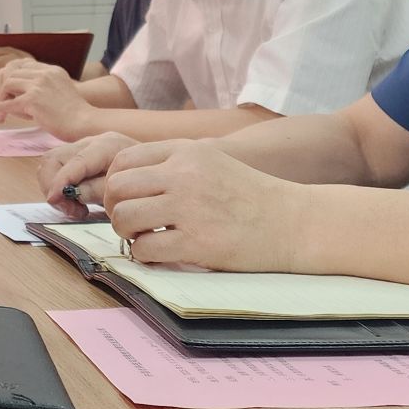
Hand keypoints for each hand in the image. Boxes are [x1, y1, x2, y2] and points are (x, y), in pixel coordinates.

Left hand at [0, 61, 93, 136]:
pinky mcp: (32, 101)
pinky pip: (8, 103)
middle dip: (5, 86)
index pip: (24, 65)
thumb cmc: (74, 112)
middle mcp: (44, 74)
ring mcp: (38, 86)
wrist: (83, 122)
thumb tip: (25, 90)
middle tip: (2, 98)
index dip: (14, 75)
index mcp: (52, 70)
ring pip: (8, 84)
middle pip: (13, 72)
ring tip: (3, 106)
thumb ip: (46, 84)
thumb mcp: (62, 88)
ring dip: (2, 96)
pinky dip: (1, 108)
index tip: (9, 87)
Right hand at [35, 132, 137, 216]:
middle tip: (71, 209)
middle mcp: (90, 141)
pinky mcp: (79, 156)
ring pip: (50, 163)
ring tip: (75, 207)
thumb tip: (71, 194)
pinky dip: (59, 187)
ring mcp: (82, 147)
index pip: (73, 162)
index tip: (54, 200)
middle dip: (52, 186)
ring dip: (54, 188)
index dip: (59, 182)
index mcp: (105, 146)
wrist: (157, 171)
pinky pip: (57, 169)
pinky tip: (77, 201)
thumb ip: (97, 190)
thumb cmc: (144, 182)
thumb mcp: (125, 190)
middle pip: (52, 159)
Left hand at [100, 140, 301, 271]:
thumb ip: (172, 163)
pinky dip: (144, 256)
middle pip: (117, 188)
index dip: (115, 184)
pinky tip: (159, 256)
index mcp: (185, 152)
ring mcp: (189, 208)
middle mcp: (183, 174)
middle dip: (115, 209)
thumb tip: (124, 179)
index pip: (122, 160)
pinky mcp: (197, 242)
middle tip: (130, 223)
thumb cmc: (250, 195)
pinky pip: (145, 249)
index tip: (125, 200)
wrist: (294, 222)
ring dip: (126, 233)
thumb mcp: (211, 161)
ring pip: (124, 217)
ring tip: (143, 239)